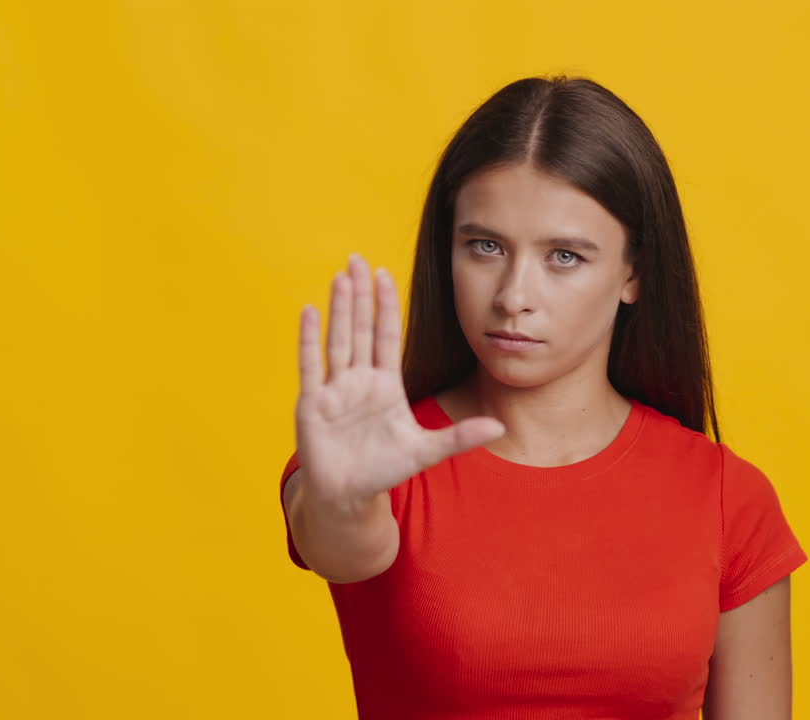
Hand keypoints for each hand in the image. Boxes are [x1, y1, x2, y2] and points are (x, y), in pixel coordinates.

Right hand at [294, 253, 505, 502]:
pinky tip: (310, 311)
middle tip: (357, 258)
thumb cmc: (383, 470)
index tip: (385, 274)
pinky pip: (311, 365)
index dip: (386, 305)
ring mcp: (334, 390)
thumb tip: (500, 427)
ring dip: (339, 309)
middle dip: (360, 295)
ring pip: (338, 341)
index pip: (387, 336)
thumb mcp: (425, 451)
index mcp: (386, 385)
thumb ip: (459, 437)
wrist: (348, 495)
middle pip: (361, 329)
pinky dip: (309, 339)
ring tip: (340, 277)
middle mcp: (359, 380)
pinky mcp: (312, 404)